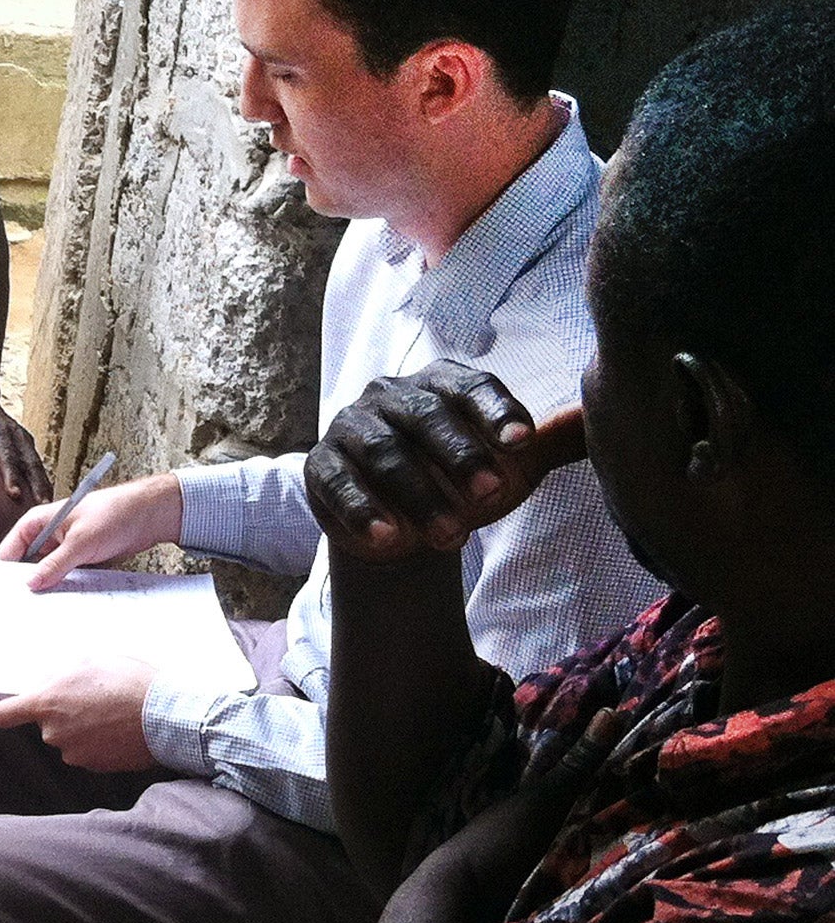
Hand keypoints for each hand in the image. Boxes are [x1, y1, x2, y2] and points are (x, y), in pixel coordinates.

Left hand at [0, 387, 52, 503]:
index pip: (6, 456)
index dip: (11, 475)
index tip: (15, 494)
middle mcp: (16, 434)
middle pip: (29, 462)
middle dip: (37, 484)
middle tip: (42, 505)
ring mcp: (24, 438)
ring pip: (37, 463)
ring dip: (44, 483)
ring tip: (49, 504)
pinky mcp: (28, 443)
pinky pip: (38, 463)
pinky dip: (43, 479)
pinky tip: (46, 495)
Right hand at [0, 472, 182, 590]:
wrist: (148, 515)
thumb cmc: (114, 513)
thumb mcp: (80, 542)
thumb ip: (54, 564)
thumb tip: (32, 583)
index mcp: (37, 523)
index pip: (9, 551)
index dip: (5, 573)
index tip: (6, 595)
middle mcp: (47, 536)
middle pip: (26, 565)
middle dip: (28, 584)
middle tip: (25, 606)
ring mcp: (63, 549)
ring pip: (47, 574)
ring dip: (49, 587)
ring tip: (45, 606)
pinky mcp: (78, 560)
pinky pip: (65, 578)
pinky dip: (66, 588)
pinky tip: (65, 601)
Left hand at [0, 660, 158, 771]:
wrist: (164, 716)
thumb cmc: (128, 683)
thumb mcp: (90, 663)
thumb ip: (62, 674)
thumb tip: (50, 681)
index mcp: (46, 703)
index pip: (3, 715)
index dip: (8, 712)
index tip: (16, 709)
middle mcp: (54, 732)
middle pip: (45, 725)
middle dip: (62, 714)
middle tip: (91, 699)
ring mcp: (74, 753)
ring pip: (69, 739)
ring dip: (83, 729)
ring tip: (110, 713)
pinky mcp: (95, 766)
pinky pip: (89, 752)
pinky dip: (99, 743)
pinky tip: (118, 729)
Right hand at [303, 361, 586, 565]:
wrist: (402, 525)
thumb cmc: (462, 481)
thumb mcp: (511, 463)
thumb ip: (552, 440)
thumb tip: (602, 413)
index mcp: (440, 382)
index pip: (469, 385)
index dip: (496, 410)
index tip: (523, 442)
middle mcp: (391, 395)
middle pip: (424, 416)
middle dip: (459, 455)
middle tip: (493, 496)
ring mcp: (351, 428)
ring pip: (383, 454)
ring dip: (419, 495)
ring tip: (453, 537)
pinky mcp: (321, 467)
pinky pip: (337, 483)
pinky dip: (361, 511)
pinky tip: (389, 540)